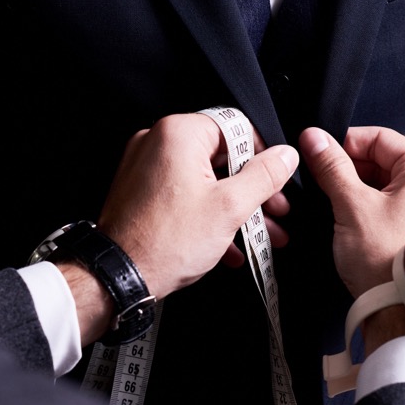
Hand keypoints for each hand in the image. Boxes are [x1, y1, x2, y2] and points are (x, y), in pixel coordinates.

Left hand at [99, 113, 298, 299]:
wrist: (118, 276)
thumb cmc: (166, 241)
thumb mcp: (230, 207)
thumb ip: (263, 176)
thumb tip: (285, 156)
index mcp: (178, 134)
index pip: (235, 128)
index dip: (263, 155)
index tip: (277, 179)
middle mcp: (157, 142)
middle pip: (221, 156)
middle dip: (253, 190)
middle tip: (276, 211)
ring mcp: (145, 167)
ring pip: (205, 180)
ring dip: (235, 208)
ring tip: (261, 235)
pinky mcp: (140, 192)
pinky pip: (184, 194)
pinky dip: (207, 214)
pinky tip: (230, 246)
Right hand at [299, 126, 404, 298]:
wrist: (404, 315)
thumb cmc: (386, 259)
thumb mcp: (352, 205)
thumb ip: (331, 167)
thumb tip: (314, 137)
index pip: (380, 138)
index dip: (344, 142)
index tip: (316, 153)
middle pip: (382, 163)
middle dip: (347, 169)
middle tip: (317, 181)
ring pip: (383, 189)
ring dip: (353, 191)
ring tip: (329, 204)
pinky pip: (389, 211)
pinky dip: (366, 211)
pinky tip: (346, 223)